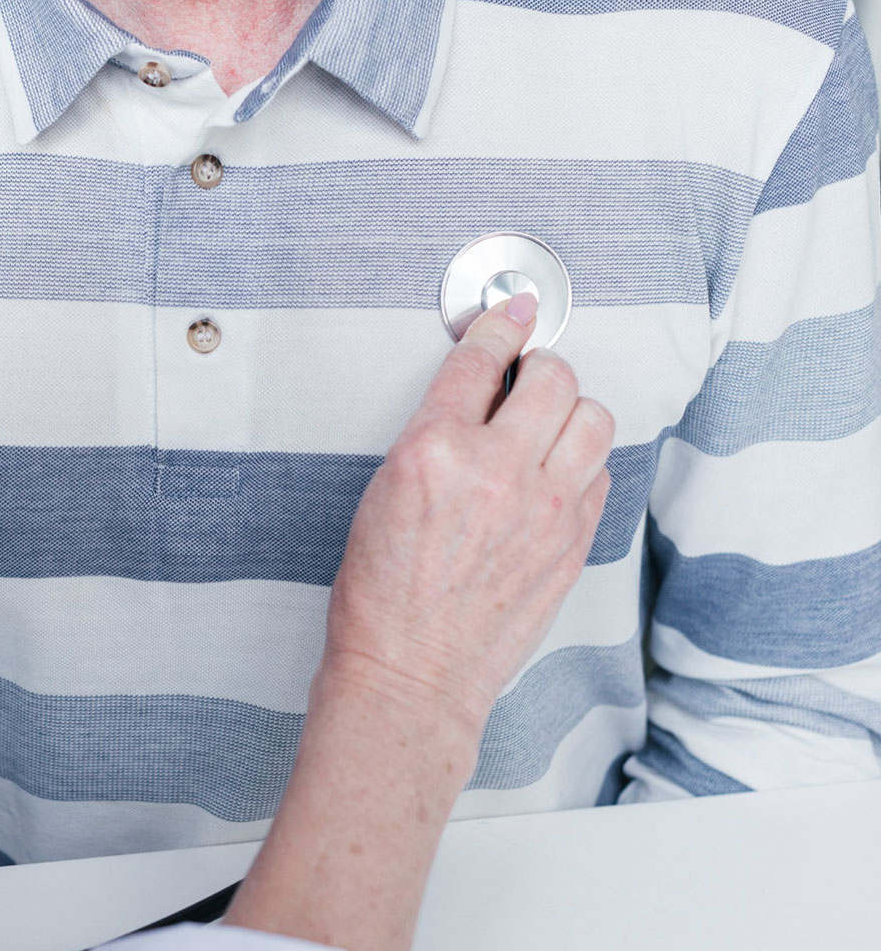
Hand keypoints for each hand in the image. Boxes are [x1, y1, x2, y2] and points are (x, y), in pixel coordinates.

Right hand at [324, 294, 613, 732]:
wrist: (410, 673)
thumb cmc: (382, 596)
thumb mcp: (383, 492)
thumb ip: (435, 436)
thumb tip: (478, 395)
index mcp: (433, 451)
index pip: (480, 359)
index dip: (499, 325)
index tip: (513, 310)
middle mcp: (496, 471)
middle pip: (553, 377)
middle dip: (541, 367)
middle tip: (527, 377)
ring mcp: (544, 507)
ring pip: (593, 418)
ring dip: (572, 410)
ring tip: (549, 425)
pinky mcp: (572, 541)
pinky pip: (601, 473)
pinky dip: (583, 463)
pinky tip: (556, 475)